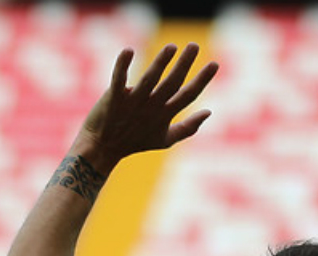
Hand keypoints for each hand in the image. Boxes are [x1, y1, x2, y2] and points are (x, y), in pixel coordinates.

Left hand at [73, 44, 217, 171]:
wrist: (103, 148)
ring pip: (150, 79)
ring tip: (172, 47)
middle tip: (194, 45)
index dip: (202, 80)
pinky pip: (119, 79)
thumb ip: (188, 127)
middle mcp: (151, 107)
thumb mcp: (165, 139)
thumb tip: (209, 112)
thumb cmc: (135, 142)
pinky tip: (129, 50)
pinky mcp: (114, 97)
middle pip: (172, 83)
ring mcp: (133, 102)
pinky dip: (122, 65)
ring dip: (161, 63)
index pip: (188, 95)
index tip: (215, 64)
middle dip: (184, 65)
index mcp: (165, 114)